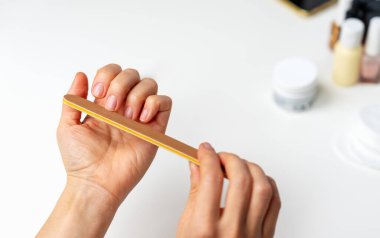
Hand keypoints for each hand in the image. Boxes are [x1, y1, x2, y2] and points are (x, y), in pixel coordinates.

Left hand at [57, 64, 171, 204]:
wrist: (96, 182)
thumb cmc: (80, 160)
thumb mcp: (67, 126)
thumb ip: (72, 98)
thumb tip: (80, 75)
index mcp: (104, 104)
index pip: (112, 73)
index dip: (107, 75)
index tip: (98, 94)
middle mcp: (123, 107)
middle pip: (131, 75)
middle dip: (120, 84)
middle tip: (111, 107)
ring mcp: (140, 117)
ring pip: (149, 84)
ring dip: (137, 95)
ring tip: (128, 116)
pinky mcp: (154, 128)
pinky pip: (164, 103)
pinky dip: (154, 104)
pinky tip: (141, 119)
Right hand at [177, 143, 280, 237]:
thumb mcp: (186, 228)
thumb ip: (195, 194)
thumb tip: (198, 166)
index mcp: (205, 229)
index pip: (212, 179)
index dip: (208, 156)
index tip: (204, 150)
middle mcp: (232, 231)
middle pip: (241, 179)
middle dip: (231, 158)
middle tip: (221, 157)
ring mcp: (253, 235)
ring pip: (263, 187)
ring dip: (251, 168)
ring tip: (239, 166)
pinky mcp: (267, 237)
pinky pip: (275, 202)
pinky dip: (267, 184)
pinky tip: (256, 180)